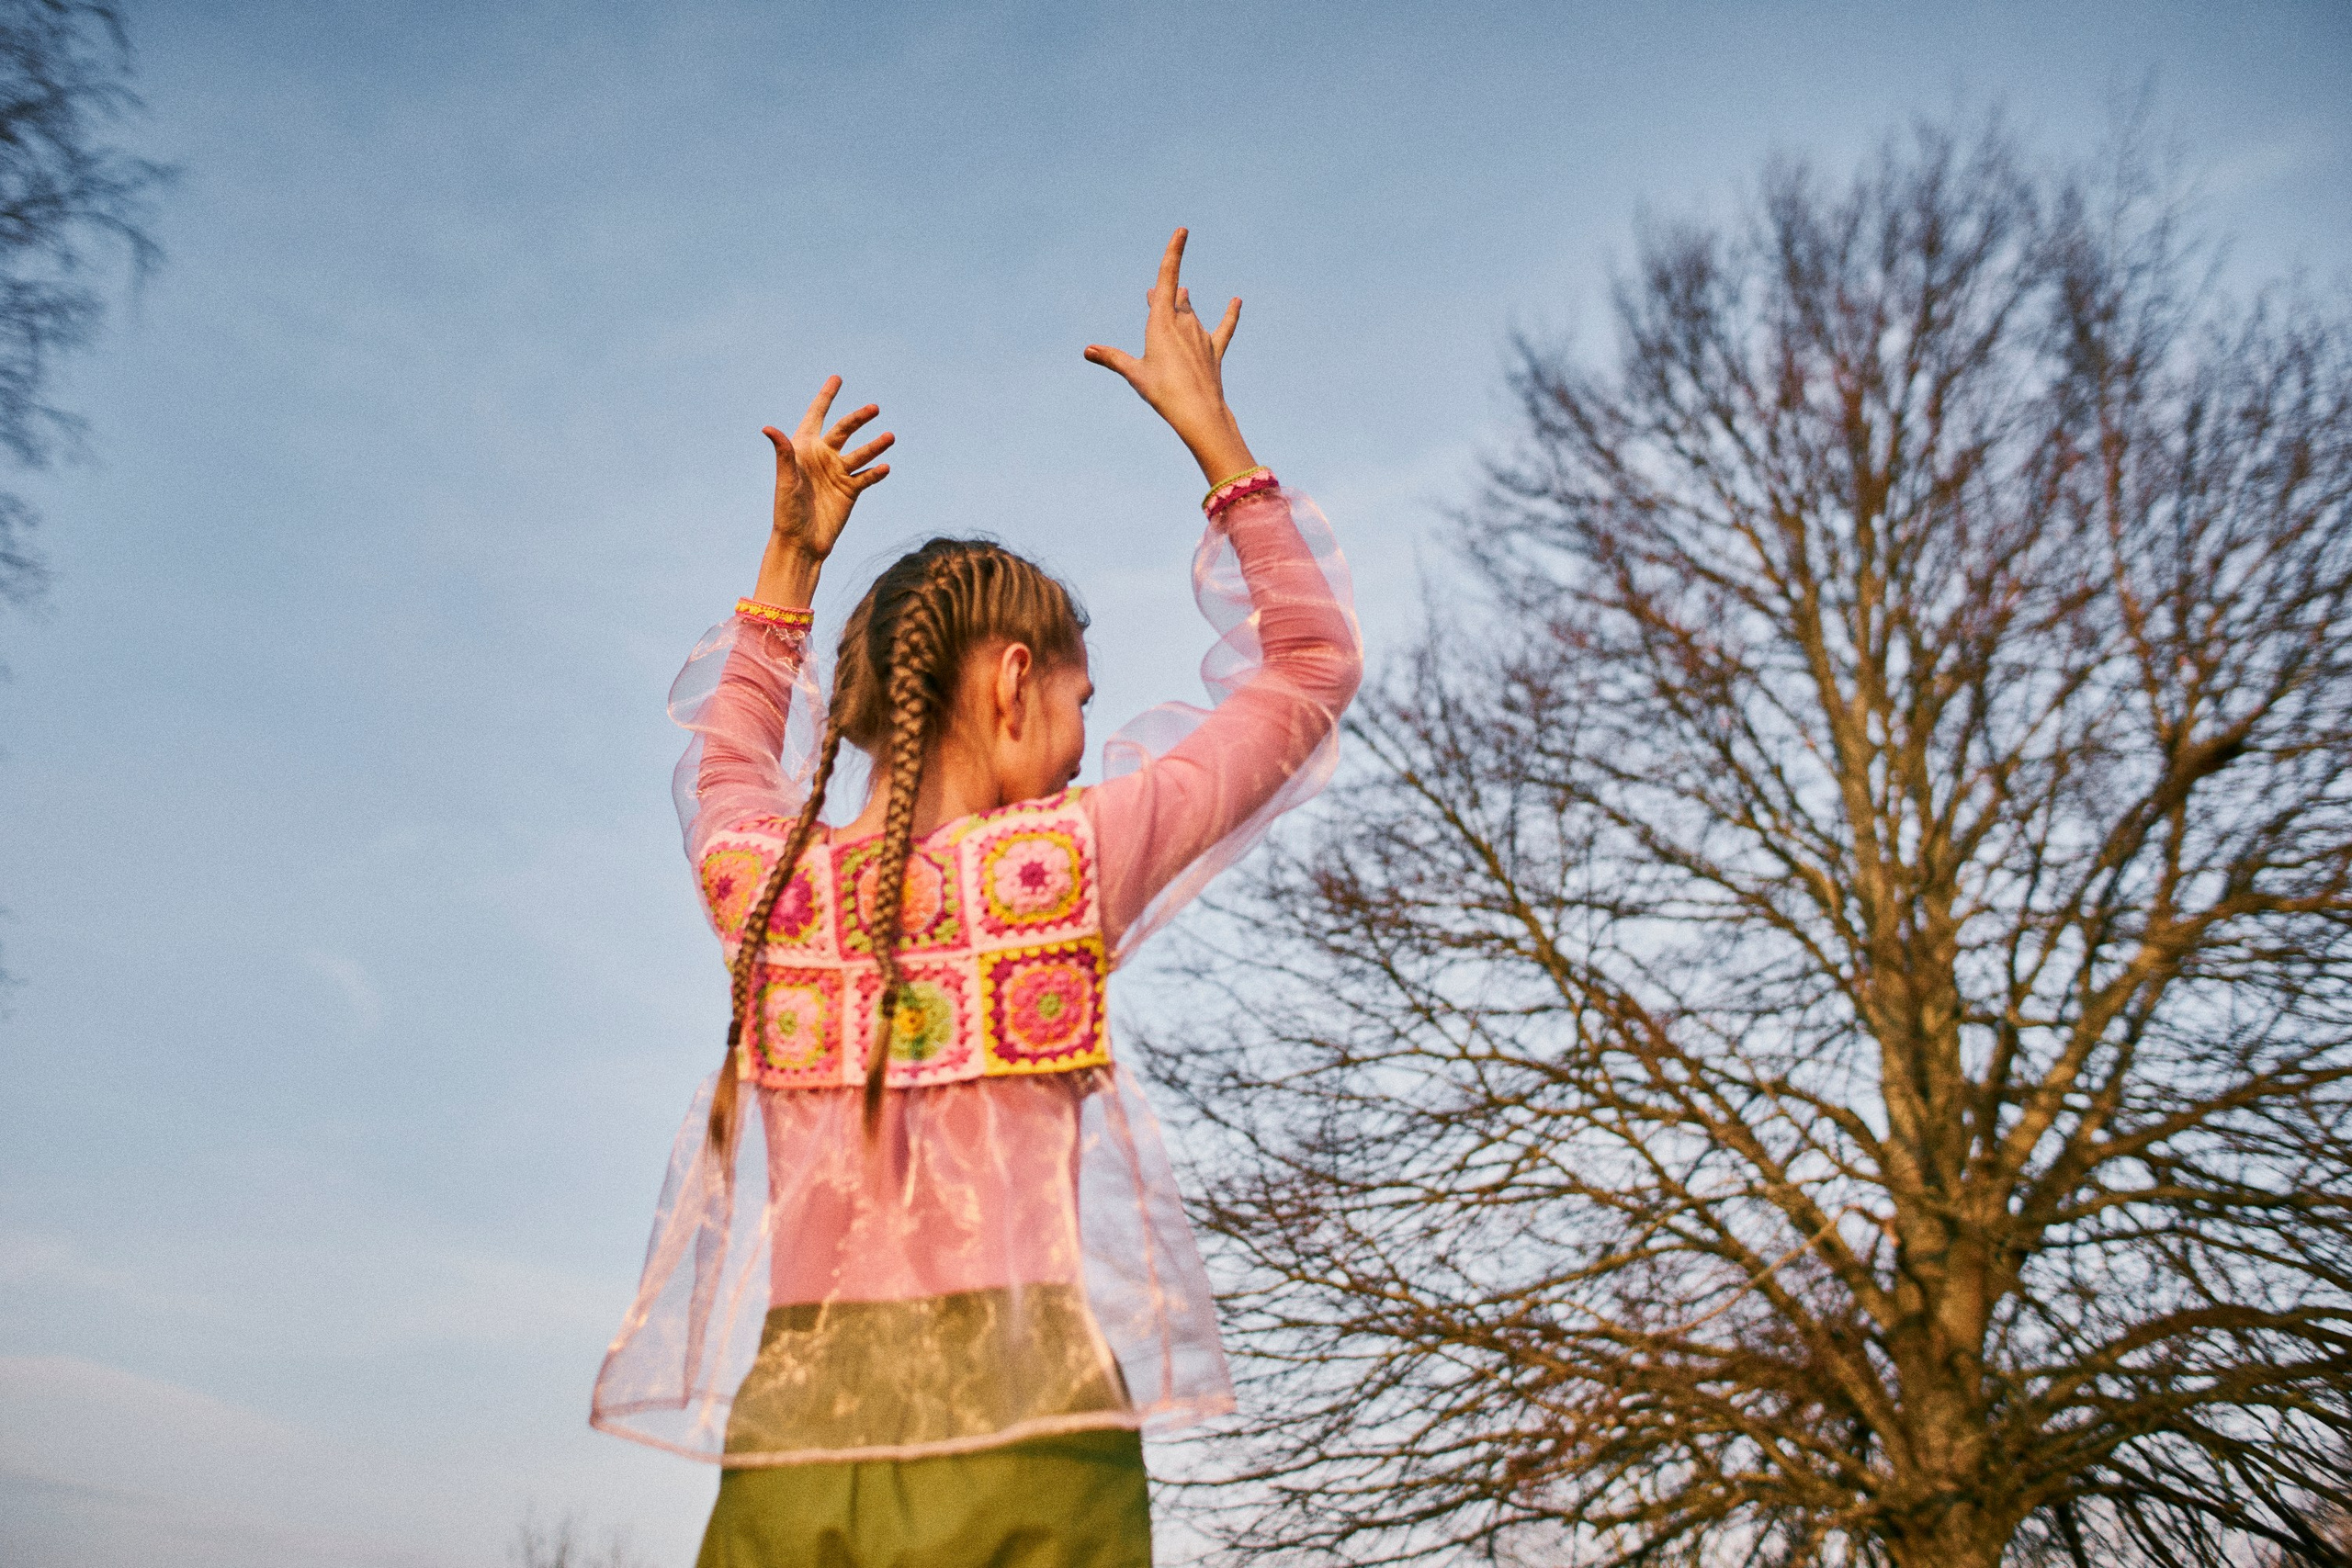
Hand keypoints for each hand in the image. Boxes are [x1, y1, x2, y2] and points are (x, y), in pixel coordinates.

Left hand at [752, 377, 891, 607]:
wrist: (801, 542)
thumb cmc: (786, 511)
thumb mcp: (785, 480)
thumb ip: (783, 453)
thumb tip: (768, 428)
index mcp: (804, 449)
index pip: (817, 416)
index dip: (826, 397)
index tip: (837, 378)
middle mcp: (823, 457)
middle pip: (845, 430)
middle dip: (859, 418)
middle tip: (874, 408)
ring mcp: (838, 473)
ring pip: (861, 453)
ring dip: (875, 445)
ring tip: (890, 437)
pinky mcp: (850, 490)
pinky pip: (867, 477)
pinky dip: (876, 472)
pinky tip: (885, 467)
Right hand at [1084, 229, 1256, 483]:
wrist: (1197, 411)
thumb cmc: (1162, 391)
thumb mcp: (1134, 372)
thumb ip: (1112, 358)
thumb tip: (1087, 351)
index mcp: (1162, 321)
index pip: (1168, 278)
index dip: (1174, 252)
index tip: (1182, 231)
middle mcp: (1184, 323)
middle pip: (1175, 300)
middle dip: (1164, 297)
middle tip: (1153, 295)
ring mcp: (1201, 336)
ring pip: (1192, 313)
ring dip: (1185, 305)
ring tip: (1184, 295)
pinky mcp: (1214, 350)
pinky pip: (1224, 328)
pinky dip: (1230, 314)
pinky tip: (1236, 301)